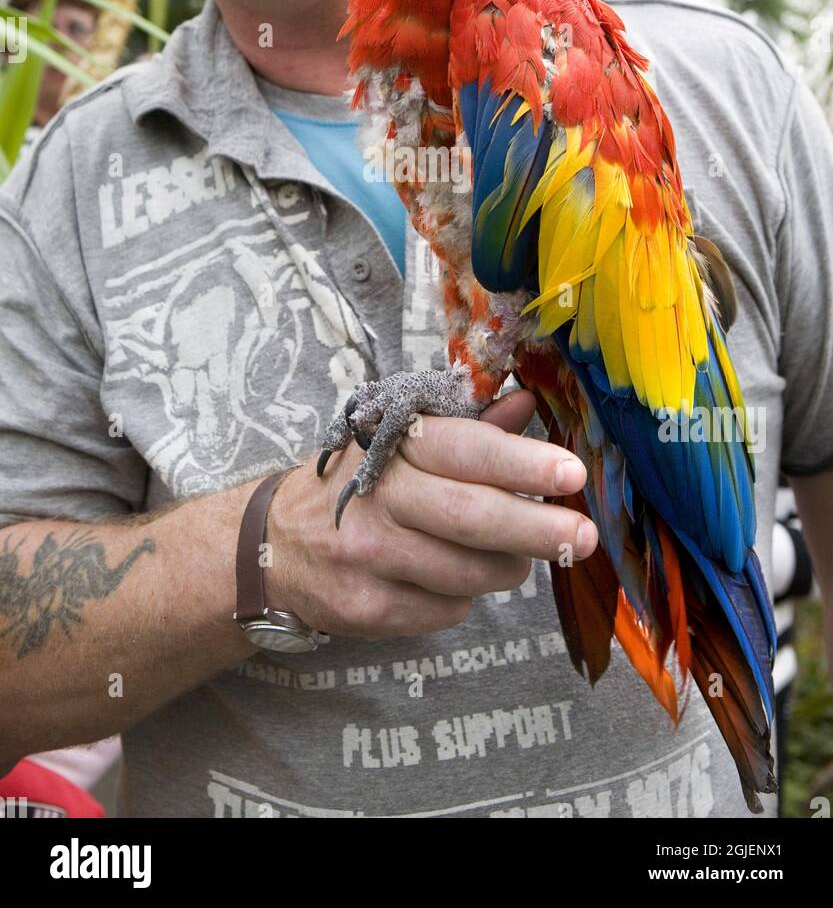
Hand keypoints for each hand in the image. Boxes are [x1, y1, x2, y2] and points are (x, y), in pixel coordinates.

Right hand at [265, 389, 597, 639]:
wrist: (272, 544)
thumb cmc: (357, 483)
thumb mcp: (402, 442)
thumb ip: (469, 427)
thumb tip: (528, 404)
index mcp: (394, 445)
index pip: (464, 451)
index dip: (521, 462)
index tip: (571, 472)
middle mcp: (378, 497)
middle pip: (472, 518)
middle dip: (537, 528)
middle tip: (583, 535)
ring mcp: (369, 556)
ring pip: (469, 573)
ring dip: (507, 566)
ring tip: (513, 554)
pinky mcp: (366, 607)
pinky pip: (447, 609)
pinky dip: (464, 596)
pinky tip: (447, 577)